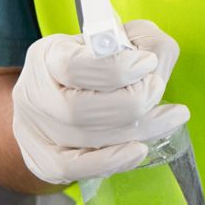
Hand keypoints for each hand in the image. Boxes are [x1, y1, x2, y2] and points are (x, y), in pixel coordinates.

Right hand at [12, 19, 188, 184]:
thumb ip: (142, 40)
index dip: (117, 68)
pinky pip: (76, 170)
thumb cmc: (94, 60)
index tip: (148, 62)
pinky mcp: (44, 161)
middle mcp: (34, 94)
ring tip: (169, 117)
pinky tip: (140, 150)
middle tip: (157, 90)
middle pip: (79, 110)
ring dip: (136, 131)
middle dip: (131, 103)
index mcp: (47, 56)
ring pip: (84, 140)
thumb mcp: (117, 35)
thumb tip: (155, 60)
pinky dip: (112, 161)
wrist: (56, 92)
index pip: (76, 66)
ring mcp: (36, 132)